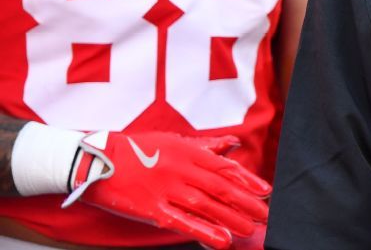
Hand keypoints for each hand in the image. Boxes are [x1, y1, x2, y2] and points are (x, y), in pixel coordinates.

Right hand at [68, 131, 269, 248]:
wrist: (96, 160)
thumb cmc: (136, 150)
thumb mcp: (172, 141)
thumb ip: (204, 146)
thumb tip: (232, 144)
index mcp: (187, 152)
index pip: (224, 168)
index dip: (247, 181)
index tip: (265, 191)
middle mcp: (180, 170)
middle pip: (219, 189)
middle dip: (245, 203)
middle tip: (264, 215)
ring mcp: (166, 190)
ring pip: (205, 206)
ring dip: (230, 219)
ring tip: (248, 229)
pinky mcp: (150, 209)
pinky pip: (181, 222)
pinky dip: (203, 231)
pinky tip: (220, 239)